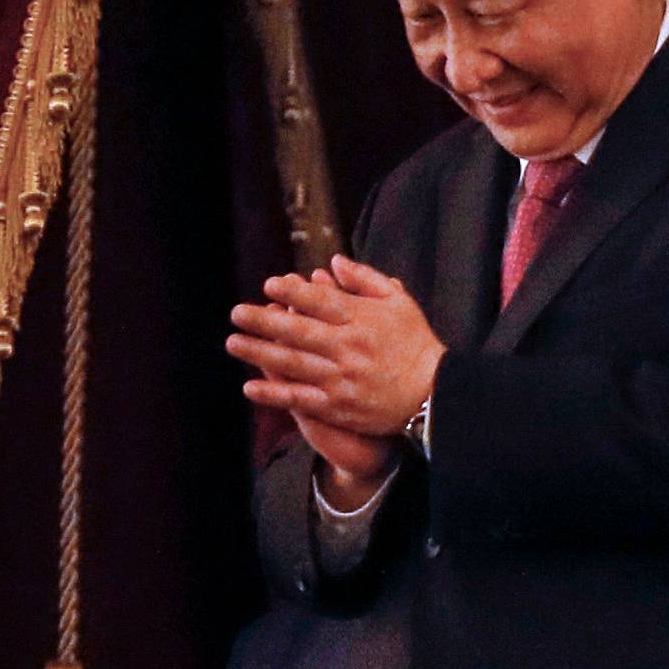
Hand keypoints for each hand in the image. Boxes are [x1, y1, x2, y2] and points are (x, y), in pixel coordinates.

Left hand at [228, 254, 443, 488]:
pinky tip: (250, 387)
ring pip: (293, 363)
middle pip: (298, 330)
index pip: (320, 301)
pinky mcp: (338, 406)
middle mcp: (347, 347)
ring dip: (259, 352)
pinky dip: (274, 394)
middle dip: (264, 320)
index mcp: (361, 319)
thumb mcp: (399, 302)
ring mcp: (341, 378)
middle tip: (236, 312)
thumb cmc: (416, 344)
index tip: (269, 284)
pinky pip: (300, 399)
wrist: (435, 395)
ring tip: (233, 343)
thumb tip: (333, 262)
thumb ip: (365, 279)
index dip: (292, 291)